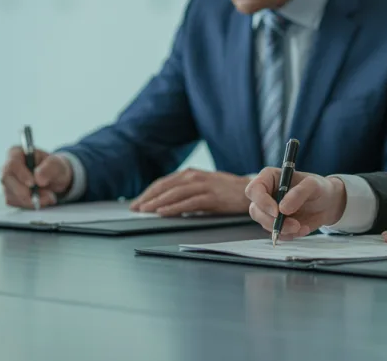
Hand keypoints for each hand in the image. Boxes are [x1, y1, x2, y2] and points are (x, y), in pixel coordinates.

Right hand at [0, 146, 71, 208]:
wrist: (55, 178)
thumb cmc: (54, 167)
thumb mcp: (57, 165)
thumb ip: (49, 168)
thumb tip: (39, 179)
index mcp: (16, 153)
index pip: (12, 164)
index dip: (21, 175)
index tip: (33, 184)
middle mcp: (8, 167)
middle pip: (7, 181)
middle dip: (26, 192)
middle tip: (46, 196)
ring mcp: (7, 182)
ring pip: (11, 194)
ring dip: (31, 200)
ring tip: (49, 197)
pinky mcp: (10, 194)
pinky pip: (15, 202)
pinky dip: (30, 204)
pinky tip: (41, 199)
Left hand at [129, 168, 249, 215]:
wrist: (250, 191)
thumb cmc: (226, 191)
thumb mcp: (203, 186)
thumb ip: (186, 190)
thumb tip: (166, 202)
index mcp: (191, 174)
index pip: (164, 182)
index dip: (148, 192)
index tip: (137, 203)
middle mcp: (195, 177)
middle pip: (165, 186)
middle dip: (148, 198)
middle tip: (135, 208)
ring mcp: (203, 186)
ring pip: (174, 193)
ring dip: (157, 202)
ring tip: (145, 210)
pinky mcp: (212, 197)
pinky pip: (189, 202)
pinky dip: (174, 208)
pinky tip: (163, 213)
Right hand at [245, 168, 346, 239]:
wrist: (328, 204)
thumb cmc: (319, 188)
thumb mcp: (313, 185)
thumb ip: (299, 193)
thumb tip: (282, 208)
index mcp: (270, 178)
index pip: (254, 189)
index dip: (262, 202)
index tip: (277, 212)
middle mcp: (266, 194)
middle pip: (256, 210)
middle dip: (273, 221)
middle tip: (294, 225)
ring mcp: (269, 210)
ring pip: (265, 224)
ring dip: (283, 230)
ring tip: (302, 227)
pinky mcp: (276, 223)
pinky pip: (276, 234)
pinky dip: (289, 235)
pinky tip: (302, 229)